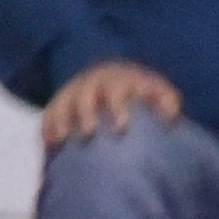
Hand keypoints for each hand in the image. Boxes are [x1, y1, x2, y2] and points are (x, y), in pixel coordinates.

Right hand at [37, 60, 183, 149]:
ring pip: (62, 102)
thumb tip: (170, 117)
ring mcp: (74, 91)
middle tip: (88, 135)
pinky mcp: (61, 102)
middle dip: (86, 115)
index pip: (116, 91)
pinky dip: (48, 125)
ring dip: (61, 120)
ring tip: (62, 140)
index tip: (121, 128)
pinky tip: (48, 142)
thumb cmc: (143, 92)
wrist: (116, 76)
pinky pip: (50, 111)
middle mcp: (93, 84)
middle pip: (85, 97)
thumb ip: (167, 102)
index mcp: (118, 81)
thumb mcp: (159, 92)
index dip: (117, 107)